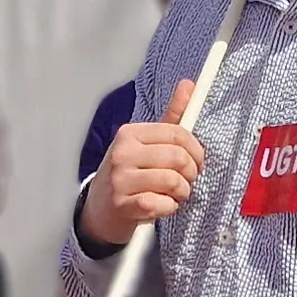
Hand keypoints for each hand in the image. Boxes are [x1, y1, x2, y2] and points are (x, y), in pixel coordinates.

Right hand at [78, 79, 205, 247]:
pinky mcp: (122, 205)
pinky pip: (161, 204)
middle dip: (191, 172)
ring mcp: (120, 180)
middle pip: (177, 157)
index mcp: (130, 133)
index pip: (177, 133)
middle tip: (187, 180)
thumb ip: (171, 117)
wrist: (99, 211)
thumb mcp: (146, 144)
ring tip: (175, 194)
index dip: (196, 150)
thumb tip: (189, 85)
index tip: (197, 161)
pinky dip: (169, 207)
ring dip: (182, 192)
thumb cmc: (129, 174)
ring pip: (172, 181)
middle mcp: (122, 153)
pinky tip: (163, 206)